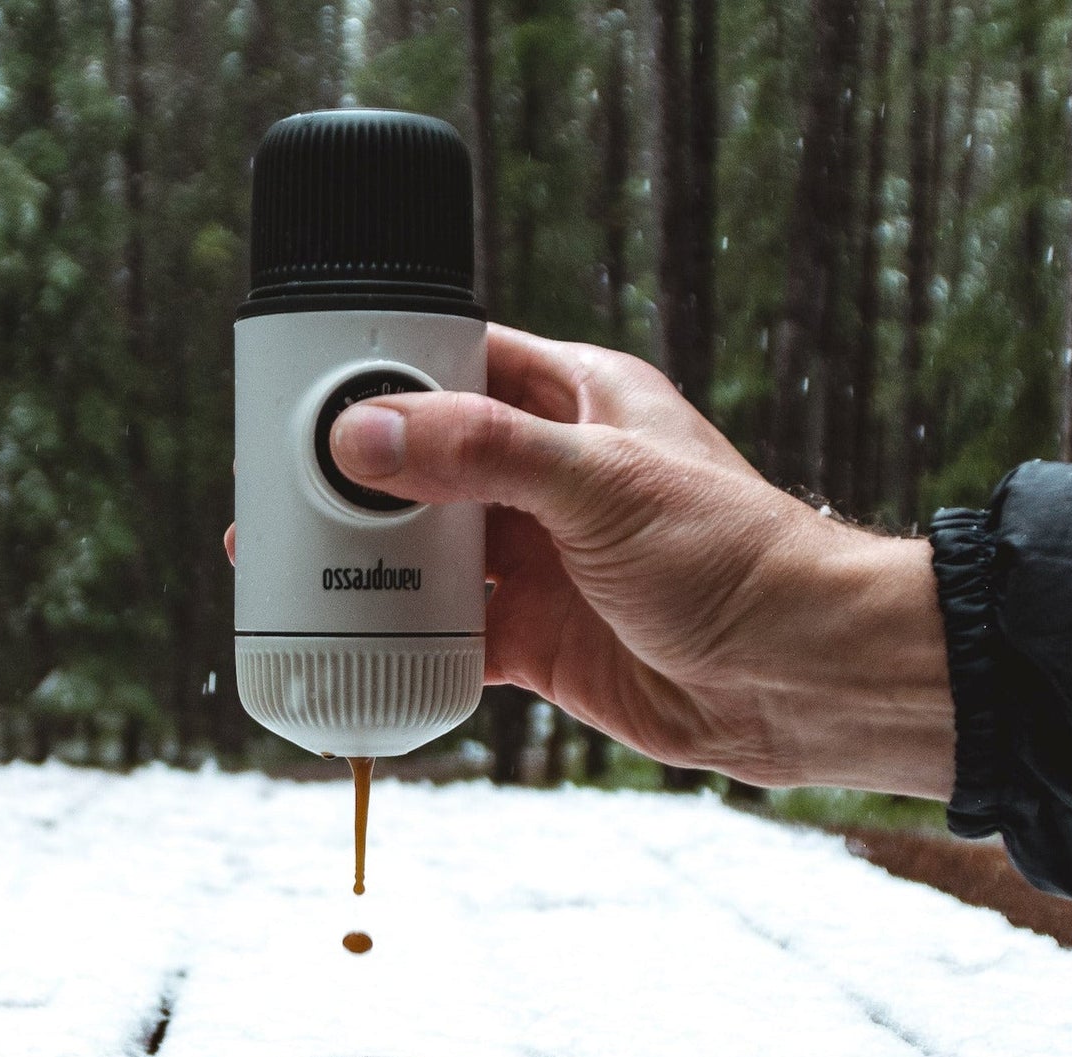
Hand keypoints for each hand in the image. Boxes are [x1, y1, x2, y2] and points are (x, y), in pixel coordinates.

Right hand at [229, 325, 954, 793]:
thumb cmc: (732, 556)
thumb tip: (363, 432)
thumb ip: (483, 454)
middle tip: (272, 497)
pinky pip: (455, 635)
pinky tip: (357, 646)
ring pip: (432, 555)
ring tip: (285, 572)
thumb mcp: (603, 485)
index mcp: (577, 403)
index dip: (381, 376)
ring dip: (369, 566)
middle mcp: (553, 479)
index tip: (301, 395)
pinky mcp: (544, 638)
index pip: (456, 363)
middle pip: (427, 467)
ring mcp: (546, 562)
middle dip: (355, 484)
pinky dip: (409, 644)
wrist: (799, 678)